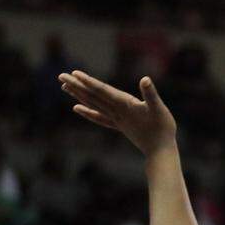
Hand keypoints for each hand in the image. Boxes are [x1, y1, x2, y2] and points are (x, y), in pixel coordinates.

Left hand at [59, 71, 176, 156]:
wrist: (160, 151)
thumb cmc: (163, 129)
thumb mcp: (159, 108)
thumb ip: (151, 94)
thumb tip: (145, 80)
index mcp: (125, 105)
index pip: (102, 91)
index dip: (88, 81)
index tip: (74, 73)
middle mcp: (116, 112)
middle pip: (93, 97)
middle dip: (77, 86)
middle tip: (61, 76)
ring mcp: (116, 120)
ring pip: (93, 105)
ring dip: (79, 95)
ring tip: (64, 87)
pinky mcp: (119, 126)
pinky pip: (99, 117)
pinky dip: (87, 112)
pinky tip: (77, 107)